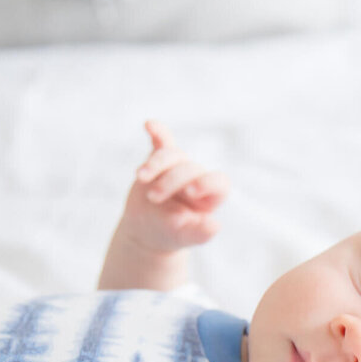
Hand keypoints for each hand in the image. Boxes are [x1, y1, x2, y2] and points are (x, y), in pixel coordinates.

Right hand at [118, 120, 228, 254]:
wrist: (147, 229)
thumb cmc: (171, 233)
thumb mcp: (184, 236)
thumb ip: (200, 233)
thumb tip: (215, 226)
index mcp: (210, 196)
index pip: (218, 181)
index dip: (207, 182)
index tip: (191, 191)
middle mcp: (197, 177)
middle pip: (189, 168)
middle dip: (171, 181)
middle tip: (154, 197)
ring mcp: (179, 166)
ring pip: (172, 154)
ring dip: (156, 163)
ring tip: (141, 176)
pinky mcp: (160, 159)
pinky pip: (161, 141)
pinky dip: (157, 132)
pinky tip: (149, 124)